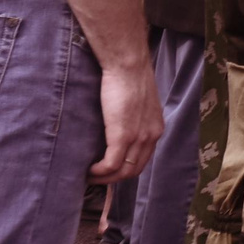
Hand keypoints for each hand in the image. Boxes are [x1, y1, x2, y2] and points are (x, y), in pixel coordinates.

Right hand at [90, 59, 162, 183]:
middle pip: (134, 170)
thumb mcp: (137, 101)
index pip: (142, 159)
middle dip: (113, 179)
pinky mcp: (123, 136)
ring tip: (88, 176)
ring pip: (122, 171)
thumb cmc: (128, 76)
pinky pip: (111, 164)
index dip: (125, 169)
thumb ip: (132, 116)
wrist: (127, 64)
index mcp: (155, 128)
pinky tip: (89, 170)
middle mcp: (151, 136)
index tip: (108, 170)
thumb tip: (117, 123)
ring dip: (104, 178)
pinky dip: (99, 172)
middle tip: (95, 178)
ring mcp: (138, 138)